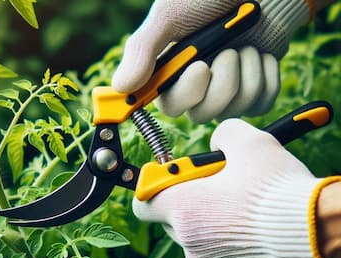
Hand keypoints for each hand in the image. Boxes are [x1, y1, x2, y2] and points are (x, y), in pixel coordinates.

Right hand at [112, 0, 311, 121]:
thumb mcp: (170, 15)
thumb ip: (143, 50)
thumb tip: (121, 86)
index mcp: (171, 72)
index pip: (169, 104)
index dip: (183, 94)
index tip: (199, 69)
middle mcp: (196, 86)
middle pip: (202, 114)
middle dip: (221, 82)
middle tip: (227, 51)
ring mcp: (226, 90)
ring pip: (234, 110)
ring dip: (245, 72)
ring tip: (245, 47)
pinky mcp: (253, 91)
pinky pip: (260, 103)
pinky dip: (265, 76)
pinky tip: (260, 56)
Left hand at [133, 119, 323, 257]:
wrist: (312, 230)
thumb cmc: (276, 190)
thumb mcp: (248, 143)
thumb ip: (221, 134)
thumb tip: (217, 142)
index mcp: (185, 208)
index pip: (143, 201)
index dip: (152, 183)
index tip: (169, 172)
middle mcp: (190, 238)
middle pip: (169, 212)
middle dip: (185, 193)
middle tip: (212, 179)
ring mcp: (207, 257)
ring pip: (191, 226)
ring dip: (204, 210)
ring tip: (234, 196)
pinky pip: (210, 241)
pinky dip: (219, 226)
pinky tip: (242, 214)